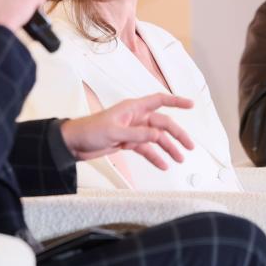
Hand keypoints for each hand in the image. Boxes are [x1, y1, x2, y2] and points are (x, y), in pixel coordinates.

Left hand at [61, 93, 194, 168]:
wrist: (74, 144)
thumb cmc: (89, 130)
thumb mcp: (114, 132)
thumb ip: (137, 134)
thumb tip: (157, 135)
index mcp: (132, 108)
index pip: (159, 100)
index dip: (176, 101)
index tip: (190, 104)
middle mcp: (135, 118)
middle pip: (162, 124)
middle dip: (177, 134)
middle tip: (188, 146)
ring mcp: (132, 130)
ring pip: (156, 138)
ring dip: (168, 148)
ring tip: (178, 159)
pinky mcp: (128, 142)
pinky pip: (146, 149)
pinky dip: (155, 156)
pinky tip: (162, 165)